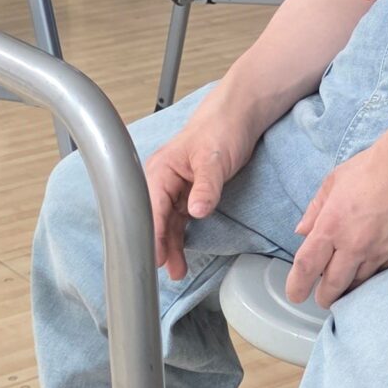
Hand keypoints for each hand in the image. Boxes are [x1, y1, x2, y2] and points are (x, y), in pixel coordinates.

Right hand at [145, 98, 259, 279]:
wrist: (237, 116)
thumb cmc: (221, 129)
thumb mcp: (215, 160)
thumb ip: (206, 187)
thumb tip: (197, 212)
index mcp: (161, 171)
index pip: (151, 208)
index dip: (152, 234)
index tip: (155, 256)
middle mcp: (162, 181)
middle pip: (155, 219)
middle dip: (160, 245)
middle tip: (168, 270)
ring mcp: (174, 188)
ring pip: (166, 223)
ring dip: (170, 246)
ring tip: (177, 271)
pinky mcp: (187, 193)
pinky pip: (178, 220)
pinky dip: (180, 237)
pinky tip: (181, 253)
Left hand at [287, 129, 387, 309]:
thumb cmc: (376, 166)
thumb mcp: (335, 181)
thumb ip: (315, 210)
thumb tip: (302, 231)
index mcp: (332, 226)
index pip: (307, 266)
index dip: (296, 286)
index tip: (295, 294)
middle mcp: (355, 245)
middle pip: (333, 286)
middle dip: (324, 297)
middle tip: (321, 297)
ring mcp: (382, 253)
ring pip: (360, 284)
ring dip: (350, 287)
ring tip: (346, 281)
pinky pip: (383, 274)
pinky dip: (374, 274)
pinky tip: (372, 266)